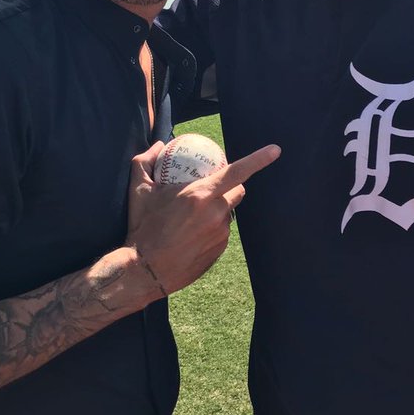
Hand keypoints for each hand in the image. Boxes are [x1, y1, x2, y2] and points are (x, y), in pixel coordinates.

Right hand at [126, 141, 279, 295]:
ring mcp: (220, 234)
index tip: (275, 150)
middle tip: (211, 188)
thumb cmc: (142, 227)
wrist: (146, 270)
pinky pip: (221, 233)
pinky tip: (192, 235)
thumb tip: (159, 144)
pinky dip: (211, 229)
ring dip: (217, 210)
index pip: (238, 171)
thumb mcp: (138, 190)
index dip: (259, 159)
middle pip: (238, 191)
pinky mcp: (220, 250)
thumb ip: (145, 160)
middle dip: (232, 186)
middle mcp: (216, 213)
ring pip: (227, 213)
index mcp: (200, 195)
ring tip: (193, 217)